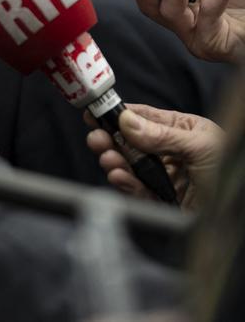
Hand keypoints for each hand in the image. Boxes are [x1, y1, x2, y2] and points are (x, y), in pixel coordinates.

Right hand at [85, 103, 224, 210]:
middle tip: (97, 139)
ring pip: (128, 165)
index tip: (95, 112)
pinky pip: (135, 189)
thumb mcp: (201, 146)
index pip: (144, 118)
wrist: (235, 214)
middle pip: (129, 142)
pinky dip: (124, 183)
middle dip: (110, 140)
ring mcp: (163, 175)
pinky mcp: (160, 198)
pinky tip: (119, 177)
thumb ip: (162, 135)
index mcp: (181, 131)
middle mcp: (169, 152)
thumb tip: (126, 121)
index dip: (118, 114)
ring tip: (108, 160)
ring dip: (114, 161)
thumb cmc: (231, 171)